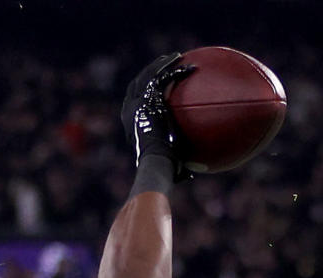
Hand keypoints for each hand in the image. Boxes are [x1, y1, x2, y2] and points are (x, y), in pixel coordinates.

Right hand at [121, 53, 194, 177]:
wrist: (156, 162)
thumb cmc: (163, 170)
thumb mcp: (168, 167)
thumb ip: (176, 166)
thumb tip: (191, 174)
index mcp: (131, 123)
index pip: (133, 102)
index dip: (141, 91)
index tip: (153, 87)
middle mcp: (130, 109)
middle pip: (138, 83)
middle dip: (150, 71)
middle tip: (164, 66)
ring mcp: (138, 101)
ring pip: (149, 75)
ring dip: (162, 65)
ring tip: (175, 58)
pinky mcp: (148, 97)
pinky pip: (161, 78)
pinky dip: (172, 70)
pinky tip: (184, 64)